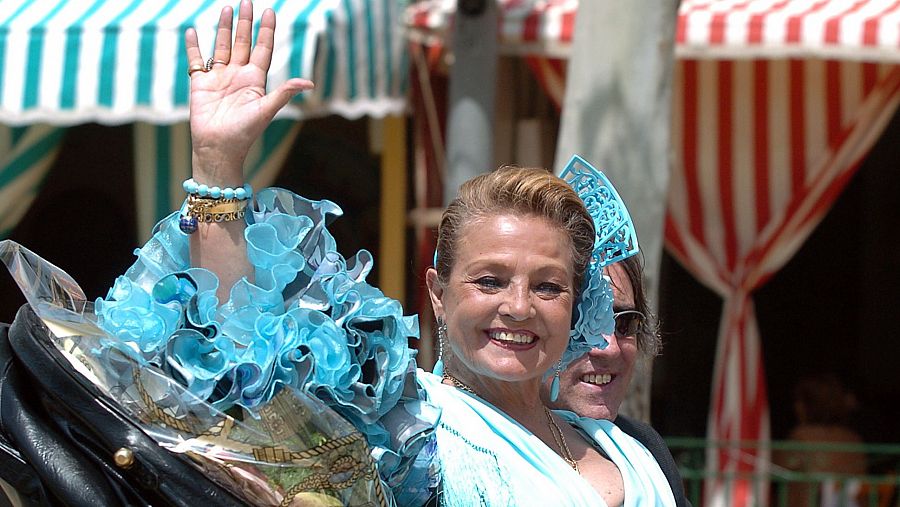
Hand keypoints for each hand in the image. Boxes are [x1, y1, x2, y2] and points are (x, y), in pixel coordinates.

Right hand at [184, 0, 313, 184]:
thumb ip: (284, 94)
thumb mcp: (266, 111)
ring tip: (226, 8)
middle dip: (246, 23)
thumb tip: (309, 83)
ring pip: (222, 46)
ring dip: (224, 28)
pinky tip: (193, 32)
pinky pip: (197, 60)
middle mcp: (238, 76)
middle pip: (243, 43)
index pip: (262, 49)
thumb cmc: (244, 134)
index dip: (266, 31)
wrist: (218, 149)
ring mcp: (219, 78)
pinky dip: (194, 46)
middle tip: (247, 1)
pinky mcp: (200, 84)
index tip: (270, 12)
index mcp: (255, 80)